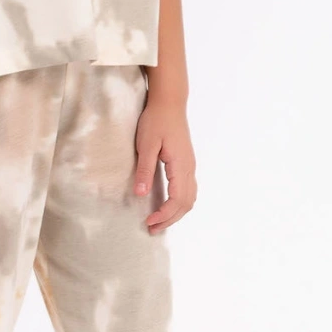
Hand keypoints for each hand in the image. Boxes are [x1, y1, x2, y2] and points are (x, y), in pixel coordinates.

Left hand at [133, 97, 196, 231]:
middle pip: (186, 203)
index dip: (164, 214)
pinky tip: (167, 205)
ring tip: (159, 221)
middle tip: (152, 229)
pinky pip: (188, 189)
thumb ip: (144, 170)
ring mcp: (190, 165)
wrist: (169, 103)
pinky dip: (180, 203)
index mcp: (180, 166)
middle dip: (170, 219)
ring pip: (190, 198)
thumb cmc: (156, 120)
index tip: (149, 222)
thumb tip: (141, 194)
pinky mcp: (186, 162)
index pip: (177, 199)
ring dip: (176, 213)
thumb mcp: (146, 144)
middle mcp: (189, 168)